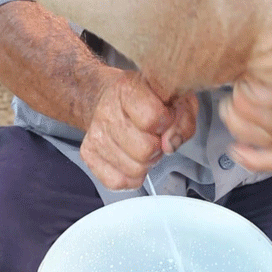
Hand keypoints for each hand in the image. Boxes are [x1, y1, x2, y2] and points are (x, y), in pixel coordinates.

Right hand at [81, 71, 197, 189]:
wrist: (112, 99)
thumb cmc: (148, 100)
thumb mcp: (176, 98)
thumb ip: (183, 119)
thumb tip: (170, 144)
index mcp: (128, 90)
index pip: (153, 118)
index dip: (167, 123)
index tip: (165, 119)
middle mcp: (107, 112)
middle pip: (144, 150)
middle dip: (157, 148)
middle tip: (154, 137)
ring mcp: (95, 135)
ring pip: (133, 170)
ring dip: (145, 164)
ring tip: (143, 147)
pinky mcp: (88, 155)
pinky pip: (117, 182)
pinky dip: (131, 177)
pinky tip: (132, 160)